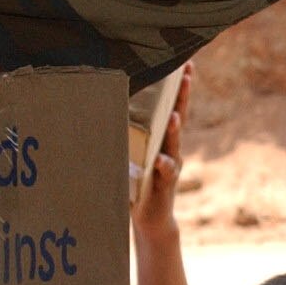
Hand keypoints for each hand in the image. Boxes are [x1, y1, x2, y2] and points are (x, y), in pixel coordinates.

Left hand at [131, 67, 193, 245]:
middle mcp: (171, 148)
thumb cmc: (137, 184)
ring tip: (175, 116)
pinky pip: (166, 172)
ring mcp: (171, 165)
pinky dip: (164, 165)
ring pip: (174, 144)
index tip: (185, 65)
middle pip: (180, 117)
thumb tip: (97, 112)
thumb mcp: (131, 155)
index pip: (173, 107)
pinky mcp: (165, 184)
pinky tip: (161, 159)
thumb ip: (126, 137)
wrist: (151, 218)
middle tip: (187, 75)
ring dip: (175, 130)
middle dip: (184, 96)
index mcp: (162, 139)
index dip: (179, 88)